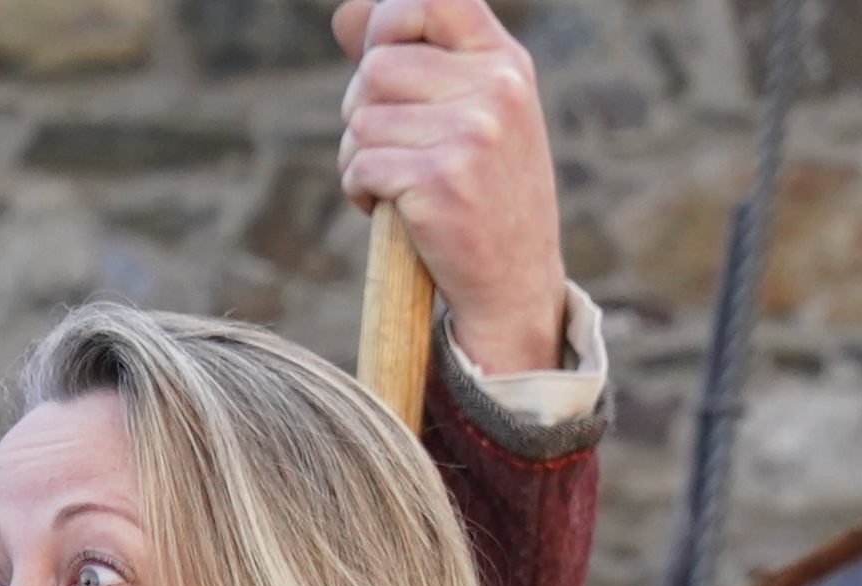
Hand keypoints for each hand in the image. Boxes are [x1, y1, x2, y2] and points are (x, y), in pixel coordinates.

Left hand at [333, 0, 567, 383]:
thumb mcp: (468, 113)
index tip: (377, 56)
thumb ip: (412, 59)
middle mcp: (494, 88)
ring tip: (397, 184)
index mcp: (505, 63)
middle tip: (391, 149)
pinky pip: (359, 166)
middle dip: (362, 110)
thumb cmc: (482, 194)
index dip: (387, 19)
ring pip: (360, 120)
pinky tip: (393, 211)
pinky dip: (360, 192)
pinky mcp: (441, 179)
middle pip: (376, 67)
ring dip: (358, 158)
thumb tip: (346, 13)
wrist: (514, 282)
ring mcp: (471, 132)